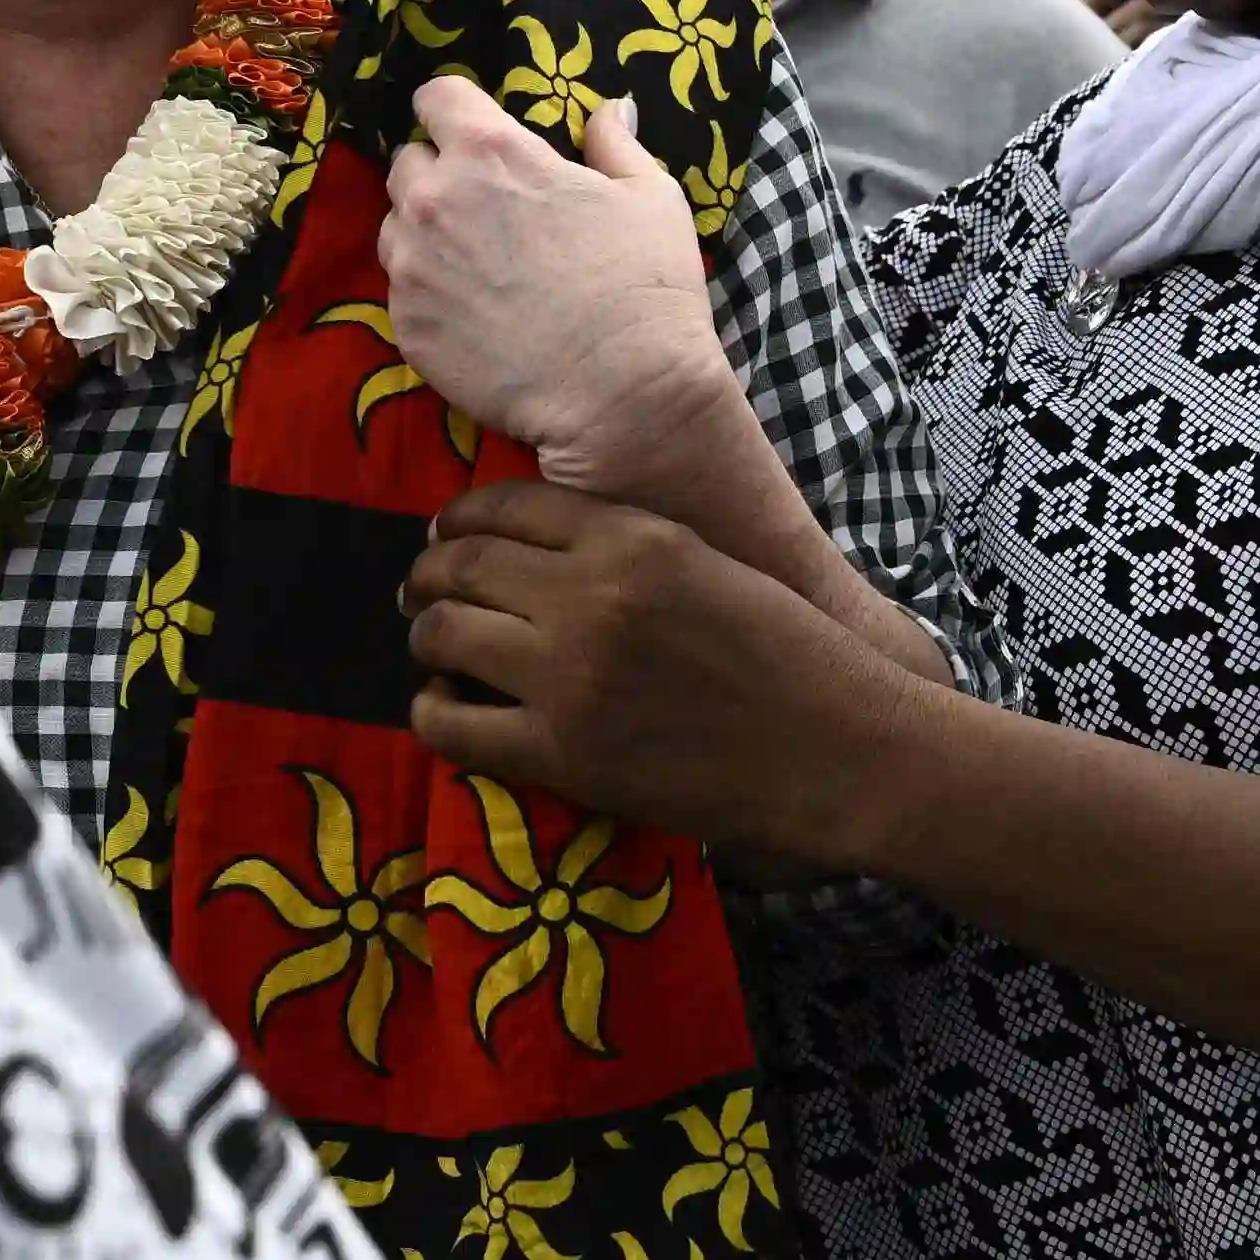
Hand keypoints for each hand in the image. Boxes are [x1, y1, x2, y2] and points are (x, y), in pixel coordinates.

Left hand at [384, 80, 741, 499]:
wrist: (622, 394)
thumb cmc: (644, 286)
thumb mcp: (649, 195)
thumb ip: (614, 143)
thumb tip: (612, 108)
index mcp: (490, 152)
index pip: (437, 98)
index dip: (455, 110)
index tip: (470, 127)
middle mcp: (434, 201)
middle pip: (408, 163)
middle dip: (439, 173)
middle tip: (485, 205)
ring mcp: (412, 268)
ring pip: (397, 229)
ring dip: (426, 235)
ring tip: (478, 265)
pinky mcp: (406, 328)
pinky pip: (402, 294)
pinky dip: (430, 296)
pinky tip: (476, 316)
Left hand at [401, 474, 898, 855]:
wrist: (839, 751)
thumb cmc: (790, 655)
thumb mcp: (707, 563)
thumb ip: (625, 546)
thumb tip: (535, 545)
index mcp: (633, 537)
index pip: (503, 506)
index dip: (458, 521)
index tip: (446, 538)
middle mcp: (589, 596)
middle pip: (460, 567)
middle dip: (427, 578)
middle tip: (420, 595)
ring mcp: (568, 677)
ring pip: (442, 637)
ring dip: (425, 640)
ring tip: (433, 652)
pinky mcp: (561, 753)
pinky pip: (451, 725)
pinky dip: (432, 713)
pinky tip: (446, 709)